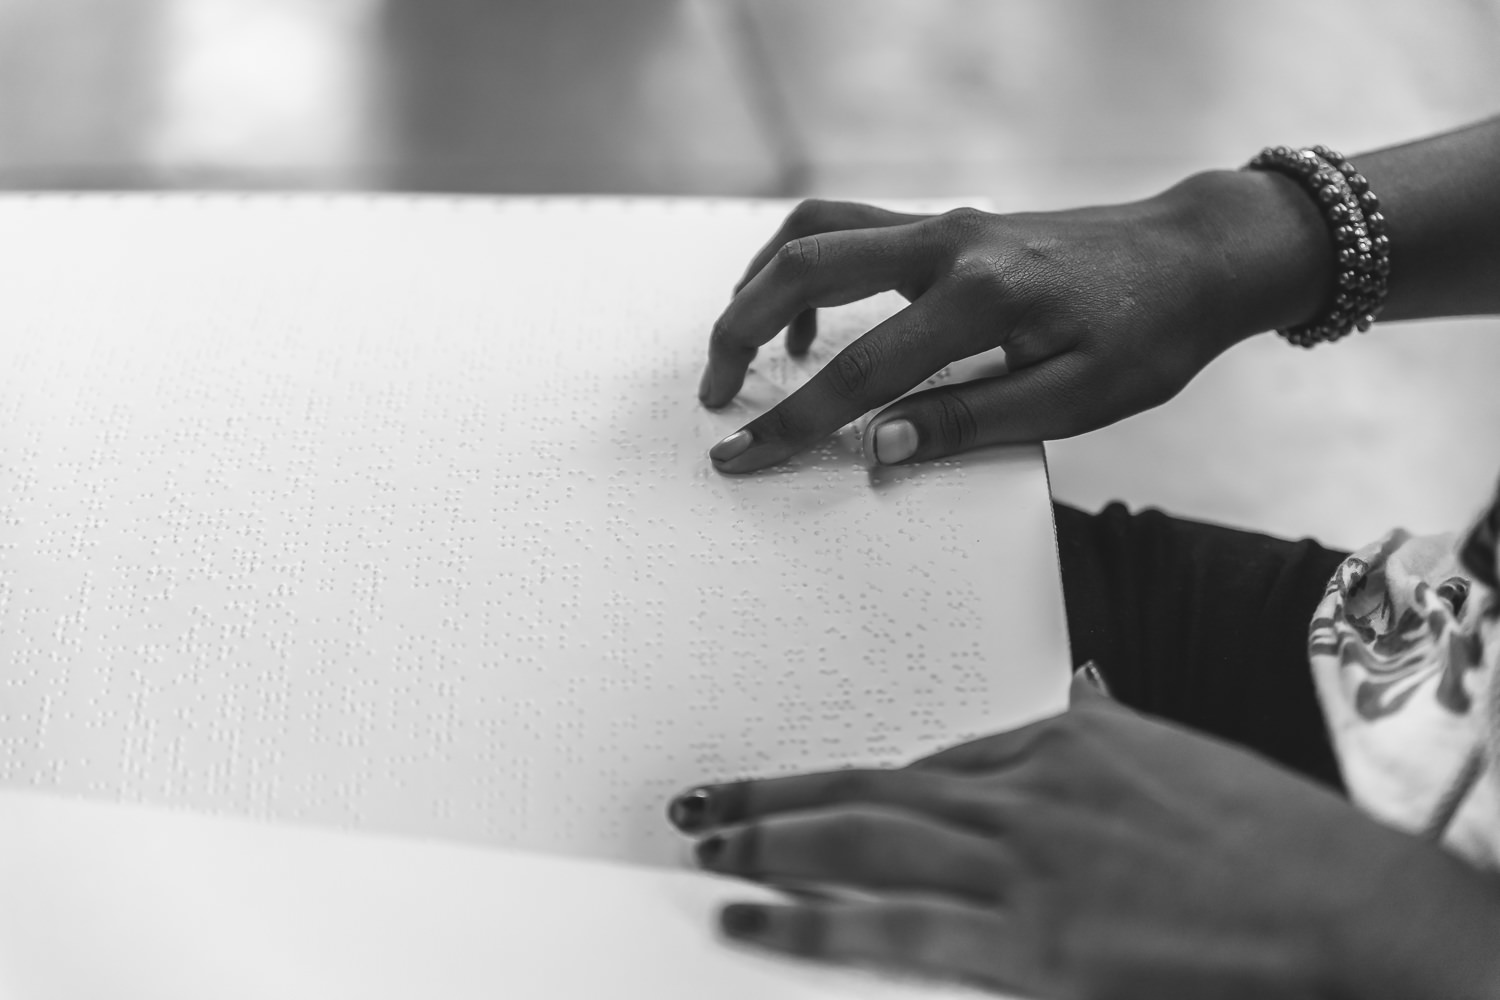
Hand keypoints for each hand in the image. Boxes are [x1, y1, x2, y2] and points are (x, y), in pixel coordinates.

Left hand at [667, 672, 1499, 997]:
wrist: (1346, 906)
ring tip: (703, 842)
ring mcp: (1020, 863)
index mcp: (1061, 741)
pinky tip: (751, 919)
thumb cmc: (1275, 840)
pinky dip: (809, 923)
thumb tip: (1083, 701)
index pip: (929, 761)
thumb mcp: (1178, 760)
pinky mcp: (1031, 941)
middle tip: (698, 797)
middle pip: (870, 789)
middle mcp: (1024, 792)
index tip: (802, 790)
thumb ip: (1110, 735)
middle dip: (775, 795)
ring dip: (769, 842)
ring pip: (862, 843)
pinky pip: (894, 926)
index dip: (852, 783)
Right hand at [699, 173, 1328, 472]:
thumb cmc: (1147, 334)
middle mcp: (948, 245)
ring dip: (761, 285)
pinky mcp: (949, 225)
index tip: (738, 457)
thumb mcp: (1075, 400)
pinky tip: (813, 322)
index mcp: (980, 299)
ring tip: (742, 351)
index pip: (858, 372)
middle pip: (805, 269)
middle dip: (739, 332)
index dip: (790, 422)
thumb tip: (876, 448)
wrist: (1196, 255)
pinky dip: (806, 266)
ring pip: (817, 231)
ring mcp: (945, 225)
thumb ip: (971, 421)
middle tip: (713, 395)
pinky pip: (849, 227)